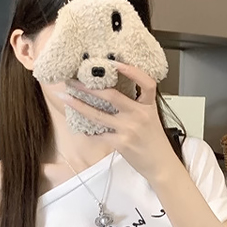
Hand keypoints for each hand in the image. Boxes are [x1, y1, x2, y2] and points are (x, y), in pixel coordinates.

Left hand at [58, 61, 177, 182]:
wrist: (160, 165)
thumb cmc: (154, 142)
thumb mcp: (151, 117)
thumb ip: (137, 104)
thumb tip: (114, 92)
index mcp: (149, 106)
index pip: (146, 83)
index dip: (132, 71)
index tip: (114, 62)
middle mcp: (139, 115)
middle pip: (111, 96)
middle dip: (89, 87)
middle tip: (73, 79)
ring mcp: (129, 129)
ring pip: (98, 115)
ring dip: (79, 105)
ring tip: (65, 97)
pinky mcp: (121, 143)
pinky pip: (99, 134)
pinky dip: (88, 131)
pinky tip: (78, 125)